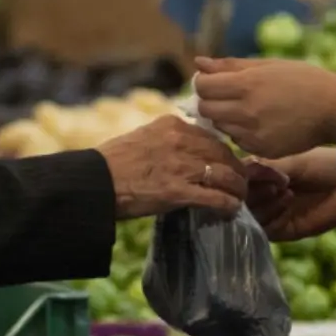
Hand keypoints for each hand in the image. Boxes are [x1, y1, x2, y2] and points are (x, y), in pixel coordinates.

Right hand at [96, 115, 247, 219]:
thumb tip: (189, 151)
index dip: (224, 153)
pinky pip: (215, 197)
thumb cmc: (115, 161)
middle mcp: (181, 141)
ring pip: (226, 175)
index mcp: (173, 125)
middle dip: (236, 170)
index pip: (211, 137)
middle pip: (224, 154)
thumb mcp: (145, 136)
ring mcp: (180, 166)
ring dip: (237, 188)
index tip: (228, 164)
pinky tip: (230, 210)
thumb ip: (169, 139)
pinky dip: (228, 204)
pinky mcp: (178, 191)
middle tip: (240, 183)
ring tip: (238, 198)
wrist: (95, 182)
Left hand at [192, 56, 335, 158]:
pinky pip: (237, 141)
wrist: (333, 110)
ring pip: (219, 126)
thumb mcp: (268, 65)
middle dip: (210, 101)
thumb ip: (230, 66)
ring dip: (225, 117)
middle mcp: (245, 112)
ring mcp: (252, 135)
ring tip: (246, 109)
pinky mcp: (261, 151)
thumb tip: (199, 63)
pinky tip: (259, 123)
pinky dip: (241, 132)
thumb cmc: (303, 80)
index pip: (202, 86)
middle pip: (205, 109)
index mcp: (246, 85)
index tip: (214, 81)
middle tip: (227, 96)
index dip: (204, 82)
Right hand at [247, 149, 335, 240]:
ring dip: (264, 203)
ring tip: (285, 191)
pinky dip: (273, 216)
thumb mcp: (290, 162)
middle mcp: (264, 196)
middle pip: (241, 201)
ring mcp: (273, 215)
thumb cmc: (323, 165)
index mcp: (262, 177)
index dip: (240, 178)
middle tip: (272, 183)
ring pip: (251, 217)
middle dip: (253, 192)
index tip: (250, 171)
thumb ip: (262, 170)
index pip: (238, 181)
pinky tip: (288, 202)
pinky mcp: (284, 231)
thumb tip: (237, 172)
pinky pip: (266, 230)